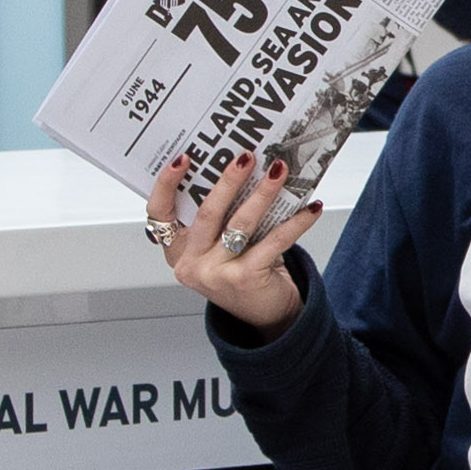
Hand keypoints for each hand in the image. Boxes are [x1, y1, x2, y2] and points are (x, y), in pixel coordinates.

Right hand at [147, 151, 320, 325]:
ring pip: (240, 223)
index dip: (166, 183)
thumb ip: (222, 217)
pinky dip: (295, 223)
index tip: (183, 158)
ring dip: (263, 193)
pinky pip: (273, 241)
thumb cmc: (242, 271)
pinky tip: (311, 208)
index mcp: (178, 250)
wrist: (265, 313)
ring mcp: (215, 274)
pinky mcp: (244, 279)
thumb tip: (246, 169)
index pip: (159, 212)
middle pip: (207, 212)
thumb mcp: (221, 246)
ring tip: (279, 172)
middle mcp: (191, 264)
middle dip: (229, 180)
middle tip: (247, 157)